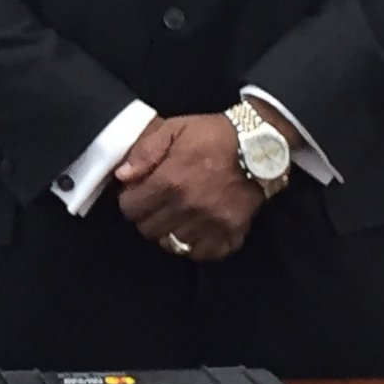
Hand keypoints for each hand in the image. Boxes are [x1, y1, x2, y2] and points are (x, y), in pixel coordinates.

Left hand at [115, 114, 259, 260]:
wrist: (261, 144)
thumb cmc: (213, 135)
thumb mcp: (174, 129)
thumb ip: (145, 152)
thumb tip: (123, 176)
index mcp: (170, 181)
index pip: (130, 209)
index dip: (129, 200)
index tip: (137, 194)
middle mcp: (188, 206)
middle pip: (148, 230)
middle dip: (146, 217)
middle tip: (156, 205)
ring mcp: (211, 222)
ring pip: (172, 244)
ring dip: (169, 231)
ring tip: (175, 216)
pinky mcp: (232, 231)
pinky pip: (203, 254)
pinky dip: (195, 246)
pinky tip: (194, 230)